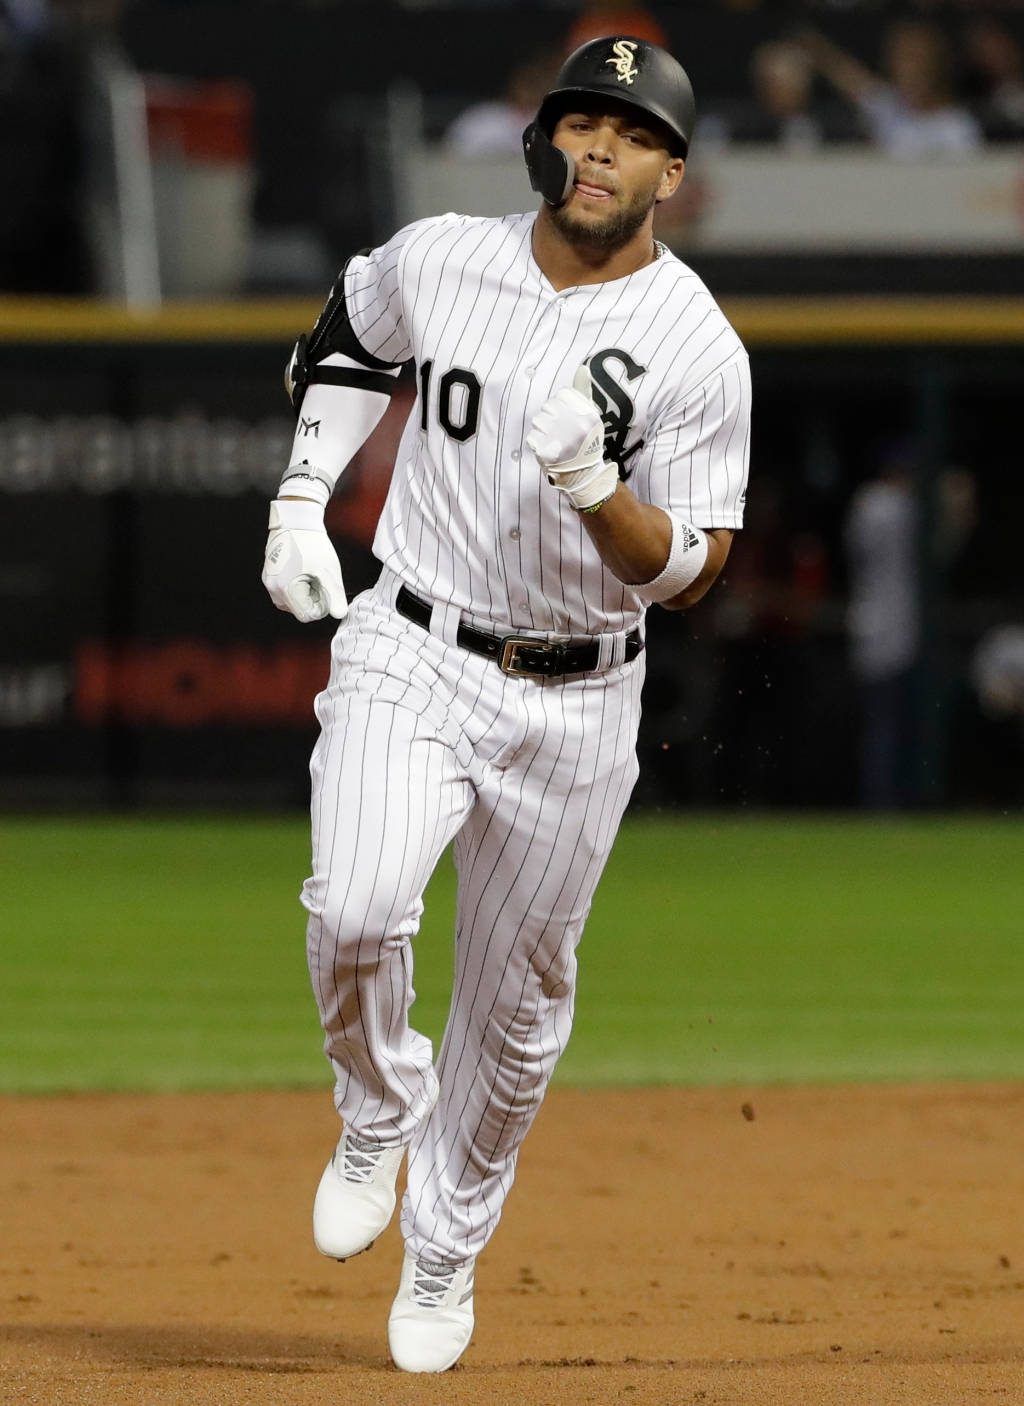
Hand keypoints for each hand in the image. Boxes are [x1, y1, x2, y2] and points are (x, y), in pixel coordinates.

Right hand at [262, 498, 347, 622]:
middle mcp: (273, 588)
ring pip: (291, 601)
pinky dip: (296, 586)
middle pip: (298, 609)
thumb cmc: (312, 543)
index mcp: (286, 589)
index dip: (320, 606)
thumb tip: (339, 614)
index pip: (306, 615)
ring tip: (312, 575)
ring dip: (304, 594)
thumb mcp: (328, 570)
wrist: (296, 520)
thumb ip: (334, 595)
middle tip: (319, 579)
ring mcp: (269, 580)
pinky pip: (284, 590)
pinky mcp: (269, 574)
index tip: (325, 590)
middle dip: (312, 599)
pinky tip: (304, 571)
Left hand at [526, 365, 618, 510]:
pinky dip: (536, 444)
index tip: (568, 419)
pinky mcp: (546, 453)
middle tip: (560, 431)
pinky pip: (531, 438)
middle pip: (548, 406)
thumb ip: (584, 392)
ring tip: (554, 440)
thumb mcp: (591, 416)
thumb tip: (583, 368)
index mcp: (587, 416)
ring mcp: (560, 440)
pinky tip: (548, 450)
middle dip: (551, 417)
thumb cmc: (586, 441)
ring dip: (542, 429)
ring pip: (537, 420)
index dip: (562, 406)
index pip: (562, 395)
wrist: (583, 475)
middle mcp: (575, 427)